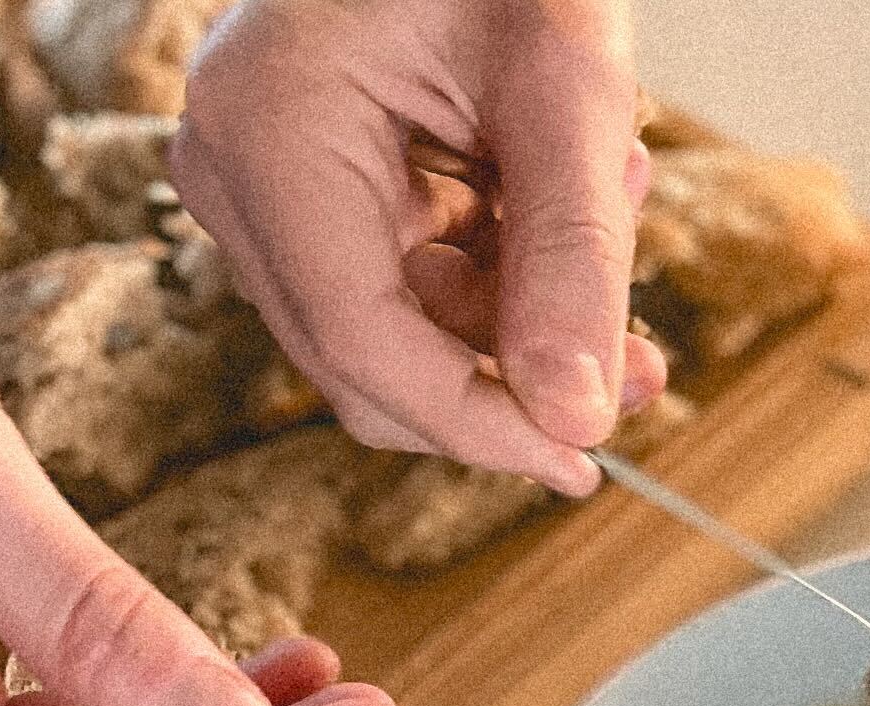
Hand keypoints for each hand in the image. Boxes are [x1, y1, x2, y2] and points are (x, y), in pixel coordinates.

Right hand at [173, 0, 665, 492]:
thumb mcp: (564, 82)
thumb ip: (574, 256)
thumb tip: (577, 416)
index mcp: (267, 131)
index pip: (366, 346)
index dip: (482, 425)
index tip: (586, 458)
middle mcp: (231, 167)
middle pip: (372, 364)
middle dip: (511, 374)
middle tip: (639, 366)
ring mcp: (251, 180)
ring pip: (394, 335)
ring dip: (516, 314)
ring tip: (613, 215)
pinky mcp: (294, 185)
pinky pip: (395, 284)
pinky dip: (492, 274)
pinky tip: (557, 203)